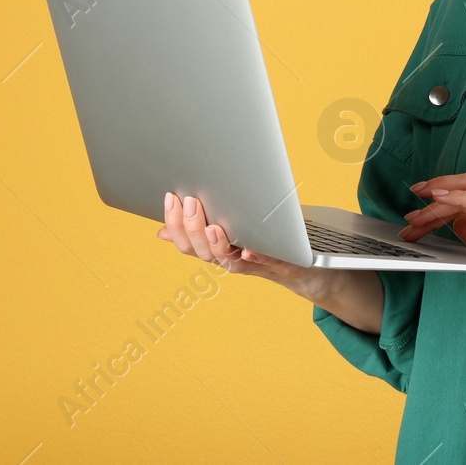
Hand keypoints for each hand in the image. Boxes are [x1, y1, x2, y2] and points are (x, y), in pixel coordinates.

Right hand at [156, 191, 334, 301]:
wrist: (304, 268)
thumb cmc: (264, 244)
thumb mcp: (230, 235)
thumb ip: (200, 233)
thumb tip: (162, 233)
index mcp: (218, 251)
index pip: (187, 243)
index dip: (175, 223)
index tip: (171, 197)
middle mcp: (232, 260)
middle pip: (202, 253)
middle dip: (193, 228)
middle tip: (191, 202)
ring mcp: (256, 265)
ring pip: (229, 262)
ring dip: (219, 245)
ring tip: (213, 227)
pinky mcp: (282, 264)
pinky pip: (269, 263)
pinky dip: (258, 257)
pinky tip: (250, 249)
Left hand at [400, 174, 465, 289]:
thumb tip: (457, 228)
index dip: (444, 198)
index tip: (422, 207)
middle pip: (463, 186)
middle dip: (433, 194)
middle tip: (409, 207)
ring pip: (465, 191)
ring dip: (437, 201)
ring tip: (415, 212)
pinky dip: (456, 196)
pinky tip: (438, 199)